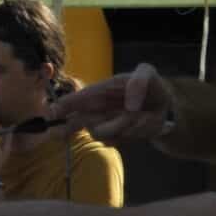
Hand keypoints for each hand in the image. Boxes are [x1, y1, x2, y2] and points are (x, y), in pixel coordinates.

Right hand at [55, 62, 175, 142]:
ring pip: (99, 133)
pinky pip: (113, 142)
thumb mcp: (148, 74)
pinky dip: (129, 135)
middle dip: (63, 129)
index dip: (62, 106)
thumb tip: (130, 106)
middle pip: (73, 121)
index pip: (77, 99)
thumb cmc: (151, 87)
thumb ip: (139, 81)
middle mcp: (98, 109)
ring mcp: (105, 124)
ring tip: (141, 116)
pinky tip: (140, 125)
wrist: (164, 108)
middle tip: (57, 134)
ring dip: (122, 126)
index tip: (51, 114)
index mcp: (100, 91)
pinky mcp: (115, 138)